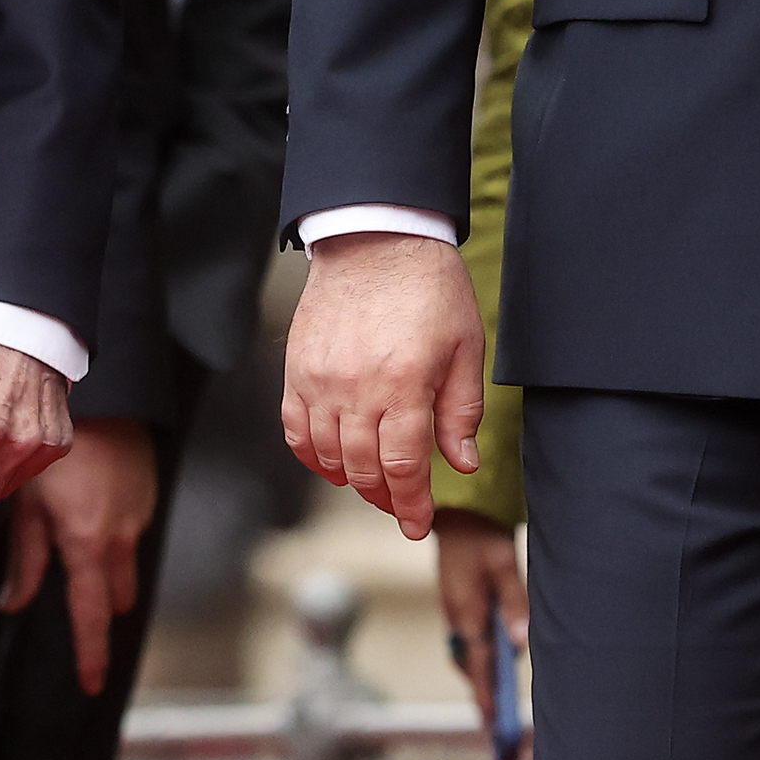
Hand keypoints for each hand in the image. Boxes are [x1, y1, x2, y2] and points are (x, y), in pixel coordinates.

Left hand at [0, 416, 157, 694]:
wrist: (103, 398)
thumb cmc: (52, 448)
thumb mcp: (25, 502)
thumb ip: (24, 558)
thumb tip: (13, 603)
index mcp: (86, 544)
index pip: (91, 616)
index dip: (91, 654)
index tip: (91, 685)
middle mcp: (120, 538)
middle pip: (115, 598)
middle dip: (100, 608)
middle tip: (81, 606)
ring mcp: (139, 517)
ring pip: (124, 566)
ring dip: (106, 571)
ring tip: (79, 546)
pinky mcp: (148, 496)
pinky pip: (131, 533)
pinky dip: (112, 535)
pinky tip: (91, 507)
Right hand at [281, 230, 485, 538]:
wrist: (375, 235)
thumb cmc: (427, 286)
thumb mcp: (465, 346)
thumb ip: (461, 410)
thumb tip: (462, 463)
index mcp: (405, 384)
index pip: (403, 467)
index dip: (411, 505)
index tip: (418, 524)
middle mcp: (356, 387)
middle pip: (363, 469)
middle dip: (385, 499)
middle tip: (400, 507)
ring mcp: (320, 378)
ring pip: (327, 454)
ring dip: (349, 479)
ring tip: (370, 483)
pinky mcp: (297, 367)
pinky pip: (294, 427)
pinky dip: (310, 453)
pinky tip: (330, 459)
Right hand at [432, 508, 529, 732]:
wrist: (457, 514)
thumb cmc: (482, 537)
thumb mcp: (503, 565)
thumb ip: (514, 604)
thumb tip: (520, 644)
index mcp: (466, 612)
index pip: (478, 665)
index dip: (487, 697)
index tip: (494, 727)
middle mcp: (456, 618)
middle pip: (470, 666)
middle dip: (483, 695)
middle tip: (499, 727)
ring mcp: (455, 613)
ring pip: (468, 655)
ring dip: (481, 677)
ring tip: (498, 705)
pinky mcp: (458, 606)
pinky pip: (468, 642)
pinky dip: (479, 660)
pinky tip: (495, 665)